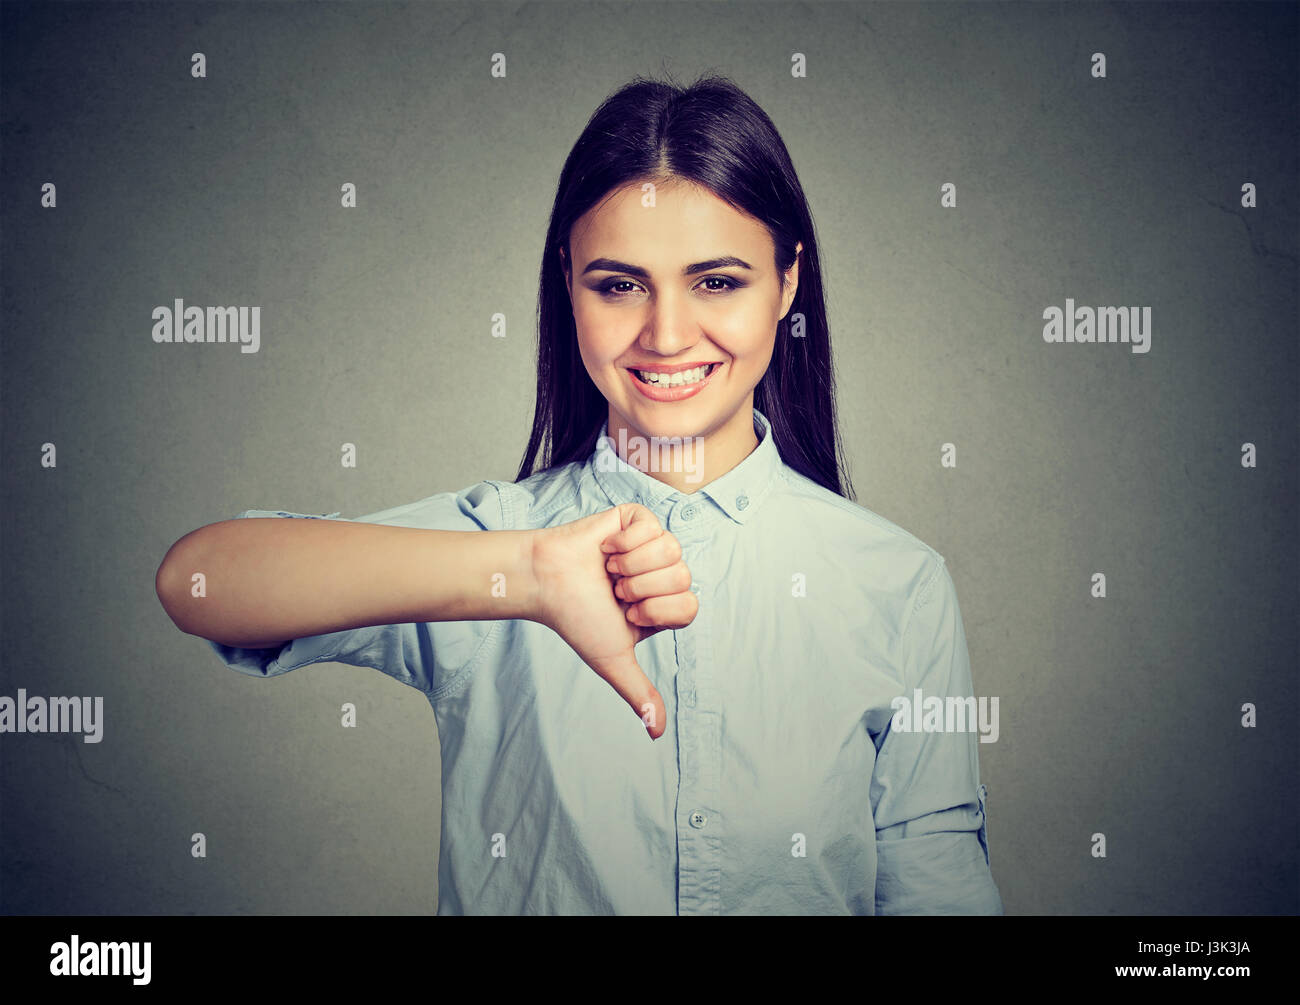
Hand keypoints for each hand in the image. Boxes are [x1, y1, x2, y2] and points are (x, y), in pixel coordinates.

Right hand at [529, 503, 696, 738]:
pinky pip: (652, 526)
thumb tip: (658, 733)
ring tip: (609, 570)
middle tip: (614, 590)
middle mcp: (664, 575)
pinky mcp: (638, 519)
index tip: (627, 613)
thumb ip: (639, 692)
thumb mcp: (612, 659)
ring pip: (671, 549)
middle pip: (683, 576)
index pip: (689, 606)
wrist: (546, 580)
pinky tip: (606, 548)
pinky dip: (623, 540)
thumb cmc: (575, 617)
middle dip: (641, 587)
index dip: (658, 610)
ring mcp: (654, 544)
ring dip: (632, 563)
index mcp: (665, 606)